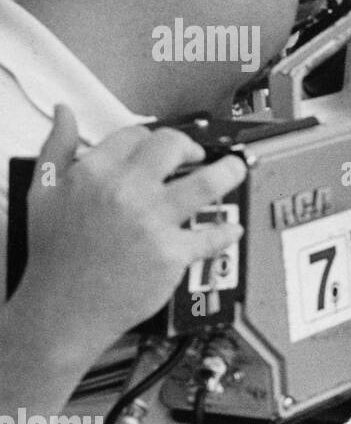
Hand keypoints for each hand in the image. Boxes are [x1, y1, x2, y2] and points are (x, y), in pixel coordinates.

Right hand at [15, 105, 246, 353]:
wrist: (62, 308)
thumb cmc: (55, 255)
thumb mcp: (42, 192)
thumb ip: (57, 148)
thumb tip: (65, 115)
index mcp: (94, 173)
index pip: (136, 135)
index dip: (151, 138)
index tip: (158, 147)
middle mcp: (126, 192)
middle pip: (174, 147)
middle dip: (191, 147)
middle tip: (197, 156)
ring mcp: (152, 222)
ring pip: (207, 183)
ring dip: (229, 171)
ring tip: (235, 169)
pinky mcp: (171, 253)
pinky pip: (212, 236)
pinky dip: (227, 232)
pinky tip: (231, 228)